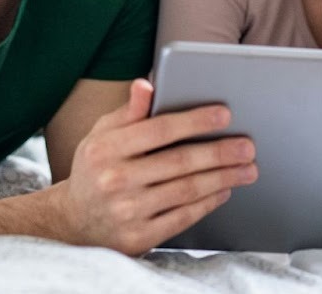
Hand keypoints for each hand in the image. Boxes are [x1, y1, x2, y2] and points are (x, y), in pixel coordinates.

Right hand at [49, 78, 257, 255]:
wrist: (73, 222)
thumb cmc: (95, 169)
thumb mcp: (101, 135)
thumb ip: (129, 112)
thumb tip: (146, 84)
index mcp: (105, 149)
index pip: (158, 130)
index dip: (194, 121)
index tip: (225, 114)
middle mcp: (115, 180)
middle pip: (179, 162)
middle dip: (219, 153)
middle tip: (247, 146)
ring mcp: (127, 211)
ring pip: (186, 190)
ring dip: (222, 178)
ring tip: (246, 169)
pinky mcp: (139, 237)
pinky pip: (182, 217)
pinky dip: (207, 203)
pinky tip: (224, 190)